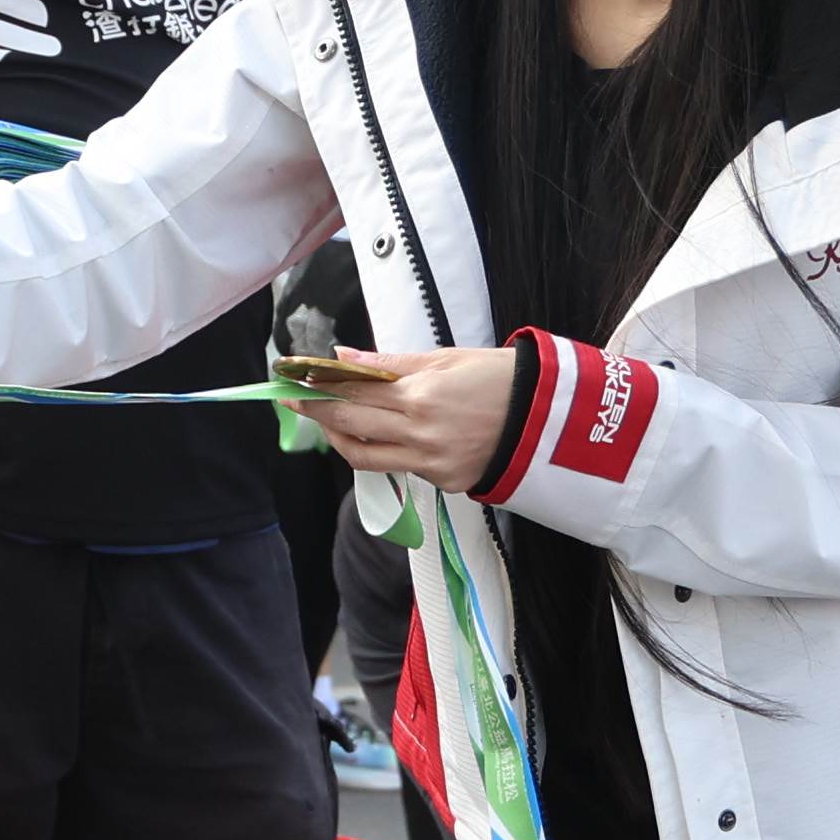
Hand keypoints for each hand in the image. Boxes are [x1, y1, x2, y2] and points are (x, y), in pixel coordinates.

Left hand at [295, 345, 521, 493]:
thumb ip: (390, 364)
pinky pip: (399, 467)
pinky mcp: (443, 482)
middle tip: (293, 400)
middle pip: (349, 426)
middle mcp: (419, 434)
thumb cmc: (501, 380)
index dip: (317, 386)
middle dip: (316, 412)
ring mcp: (430, 463)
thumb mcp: (446, 359)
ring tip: (328, 421)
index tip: (292, 380)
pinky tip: (379, 433)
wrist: (547, 419)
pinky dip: (382, 450)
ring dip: (340, 438)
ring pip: (365, 456)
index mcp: (419, 397)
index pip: (351, 393)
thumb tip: (344, 358)